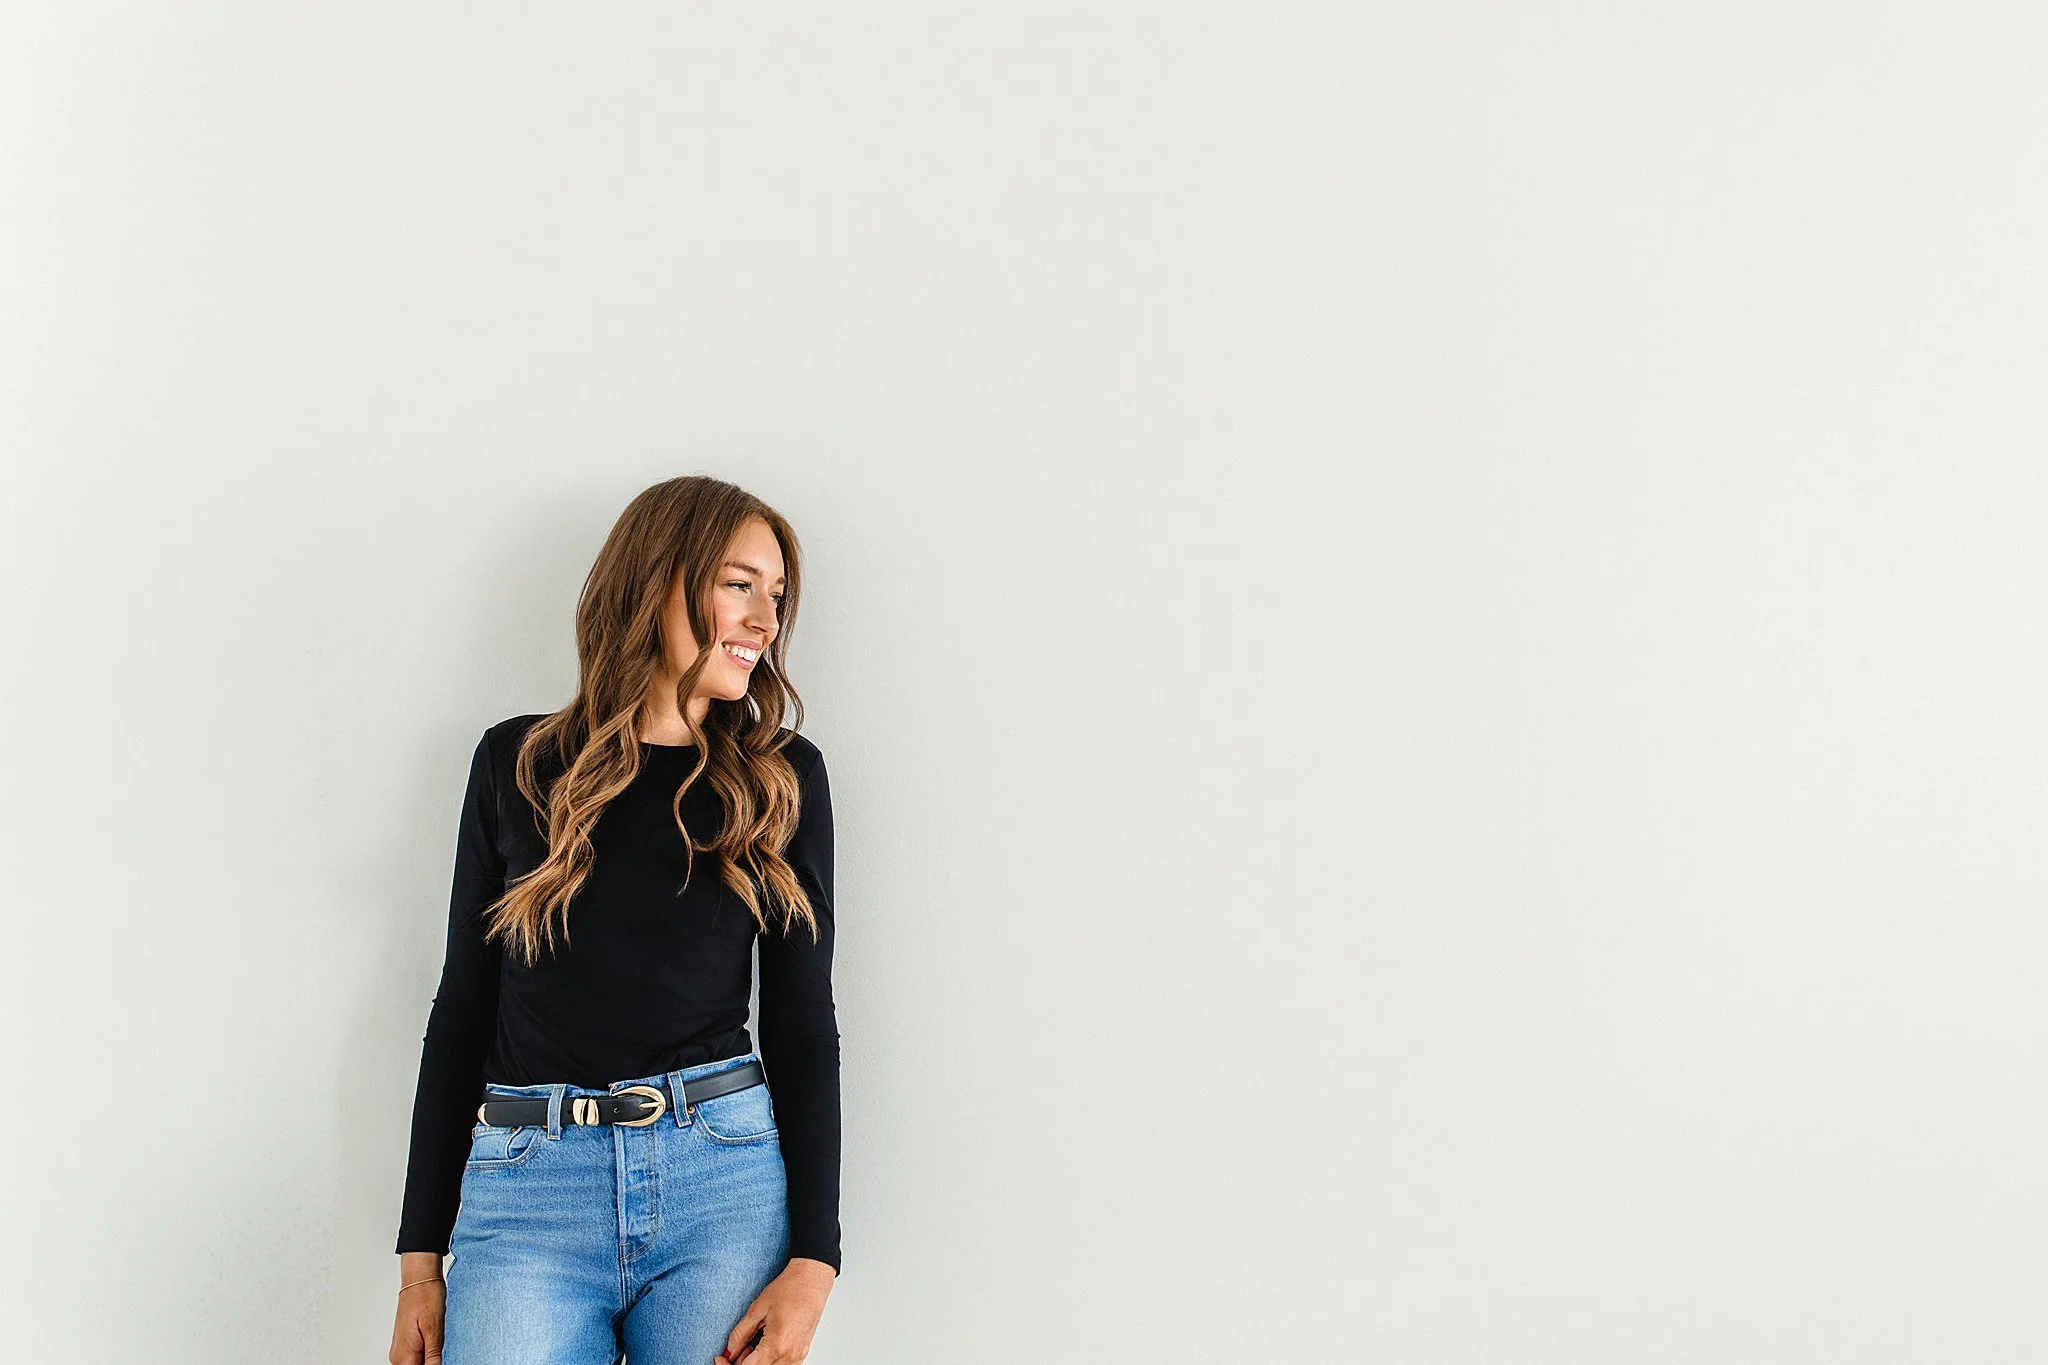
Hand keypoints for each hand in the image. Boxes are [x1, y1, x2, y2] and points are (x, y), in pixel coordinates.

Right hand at [388, 1273, 445, 1364]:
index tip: (439, 1359)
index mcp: (404, 1353)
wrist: (419, 1279)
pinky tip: (434, 1346)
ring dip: (427, 1360)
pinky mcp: (404, 1343)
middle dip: (429, 1364)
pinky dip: (424, 1356)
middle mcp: (398, 1354)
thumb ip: (433, 1353)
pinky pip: (413, 1358)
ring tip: (437, 1345)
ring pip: (414, 1364)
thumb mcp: (434, 1326)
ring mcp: (399, 1349)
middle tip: (441, 1353)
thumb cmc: (426, 1296)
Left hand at [717, 1257, 835, 1364]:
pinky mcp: (801, 1353)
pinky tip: (762, 1346)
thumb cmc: (790, 1288)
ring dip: (756, 1363)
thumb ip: (740, 1334)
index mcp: (777, 1345)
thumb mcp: (757, 1309)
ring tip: (750, 1345)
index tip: (720, 1358)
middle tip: (736, 1348)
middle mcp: (789, 1356)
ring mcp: (798, 1356)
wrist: (812, 1280)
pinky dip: (768, 1361)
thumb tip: (729, 1352)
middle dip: (742, 1364)